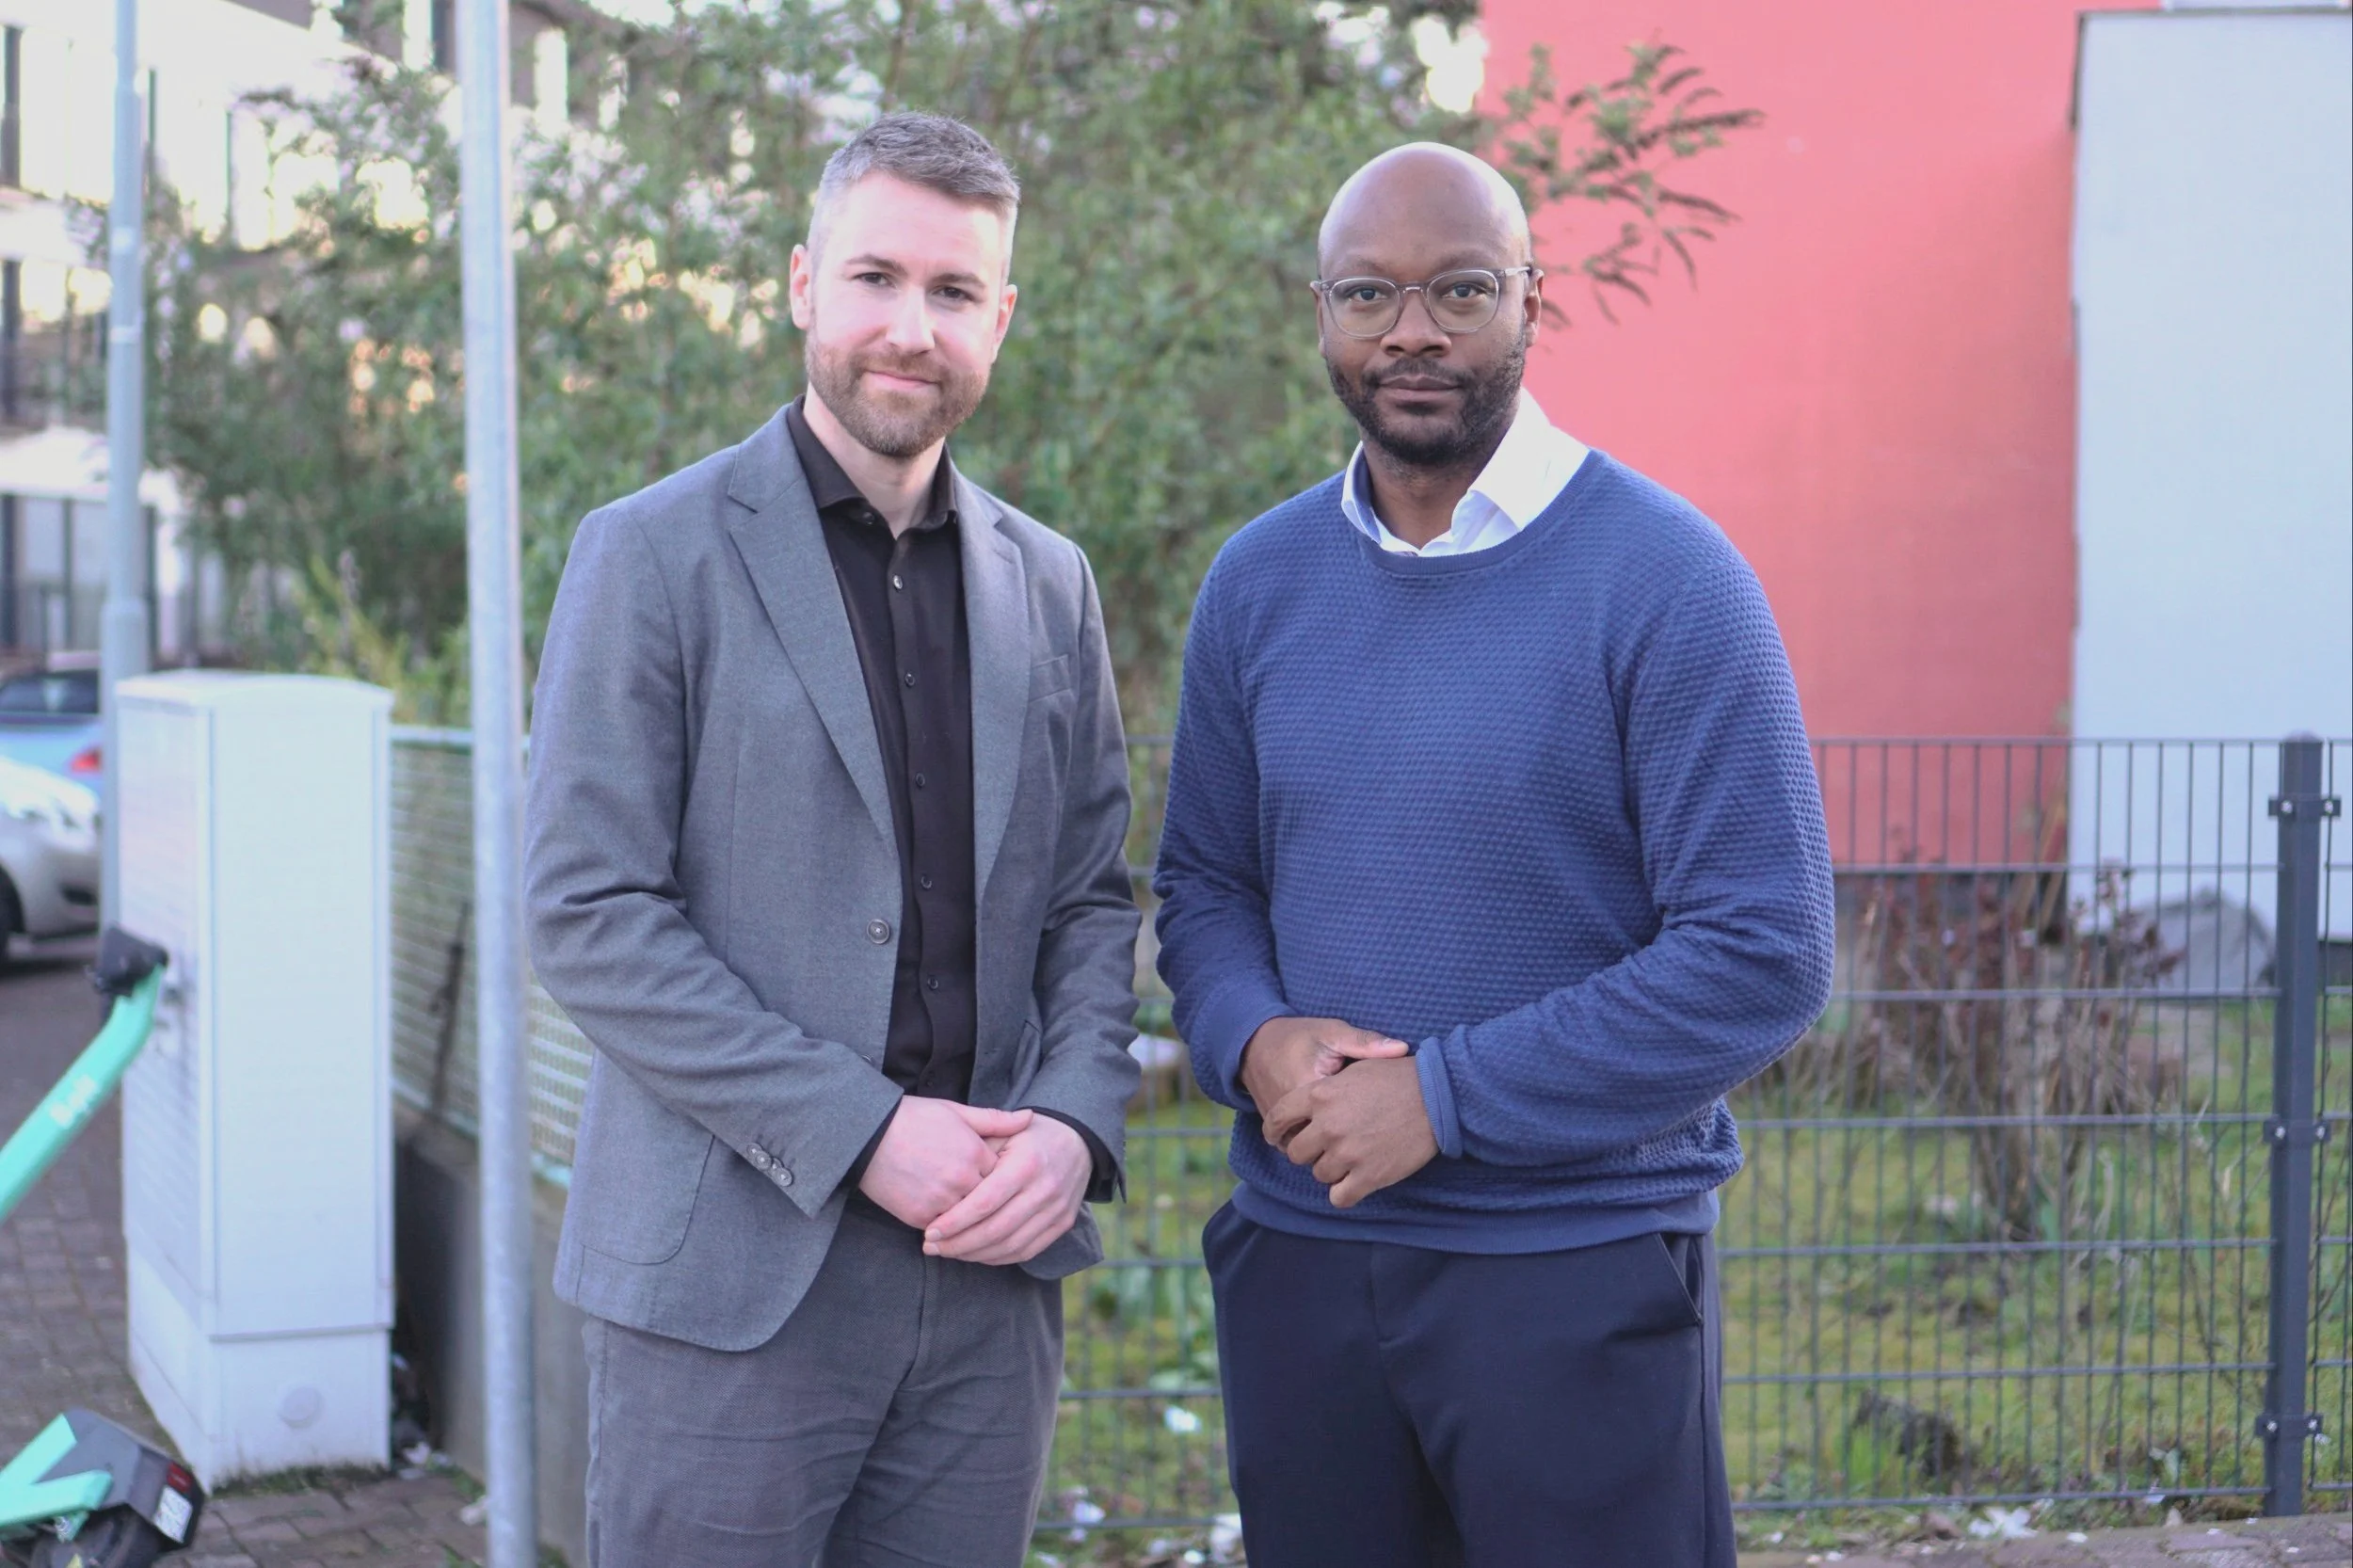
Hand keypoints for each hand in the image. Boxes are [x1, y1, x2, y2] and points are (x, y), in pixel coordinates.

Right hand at [858, 1099, 1033, 1230]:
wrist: (868, 1135)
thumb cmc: (913, 1119)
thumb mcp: (955, 1112)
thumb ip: (994, 1120)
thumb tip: (1030, 1117)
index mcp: (974, 1153)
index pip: (1005, 1178)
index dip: (1006, 1181)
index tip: (1009, 1183)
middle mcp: (962, 1180)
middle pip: (991, 1204)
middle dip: (995, 1207)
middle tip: (1004, 1212)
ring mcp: (941, 1201)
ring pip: (970, 1223)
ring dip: (974, 1224)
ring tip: (980, 1224)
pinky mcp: (920, 1216)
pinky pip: (945, 1231)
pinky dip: (951, 1232)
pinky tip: (955, 1229)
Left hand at [922, 1115, 1092, 1265]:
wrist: (1076, 1141)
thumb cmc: (1028, 1135)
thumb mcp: (1002, 1131)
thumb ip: (974, 1152)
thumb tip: (941, 1180)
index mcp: (1026, 1163)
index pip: (984, 1203)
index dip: (955, 1222)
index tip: (930, 1231)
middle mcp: (1045, 1189)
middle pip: (996, 1230)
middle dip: (959, 1244)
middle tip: (932, 1247)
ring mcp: (1057, 1209)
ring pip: (1010, 1245)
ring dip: (975, 1254)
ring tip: (948, 1252)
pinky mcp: (1063, 1223)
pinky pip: (1027, 1251)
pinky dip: (998, 1257)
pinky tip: (975, 1253)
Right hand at [1238, 1016, 1409, 1141]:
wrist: (1255, 1041)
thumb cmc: (1300, 1036)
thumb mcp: (1333, 1033)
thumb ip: (1365, 1043)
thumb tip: (1402, 1048)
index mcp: (1311, 1087)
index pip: (1345, 1122)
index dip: (1365, 1120)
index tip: (1376, 1111)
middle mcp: (1290, 1109)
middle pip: (1324, 1143)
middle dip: (1343, 1143)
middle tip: (1361, 1129)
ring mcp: (1276, 1120)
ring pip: (1305, 1149)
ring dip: (1321, 1147)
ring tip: (1342, 1134)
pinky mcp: (1269, 1125)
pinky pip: (1290, 1144)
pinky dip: (1304, 1142)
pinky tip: (1319, 1132)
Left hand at [1264, 1056, 1437, 1207]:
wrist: (1436, 1096)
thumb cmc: (1398, 1077)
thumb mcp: (1355, 1067)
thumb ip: (1327, 1087)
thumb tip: (1311, 1100)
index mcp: (1319, 1094)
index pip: (1277, 1118)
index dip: (1274, 1130)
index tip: (1277, 1137)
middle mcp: (1327, 1126)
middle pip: (1296, 1152)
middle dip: (1309, 1152)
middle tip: (1326, 1147)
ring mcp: (1347, 1153)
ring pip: (1319, 1174)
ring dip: (1332, 1169)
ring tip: (1351, 1158)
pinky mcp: (1368, 1176)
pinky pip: (1339, 1197)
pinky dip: (1345, 1193)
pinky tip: (1355, 1182)